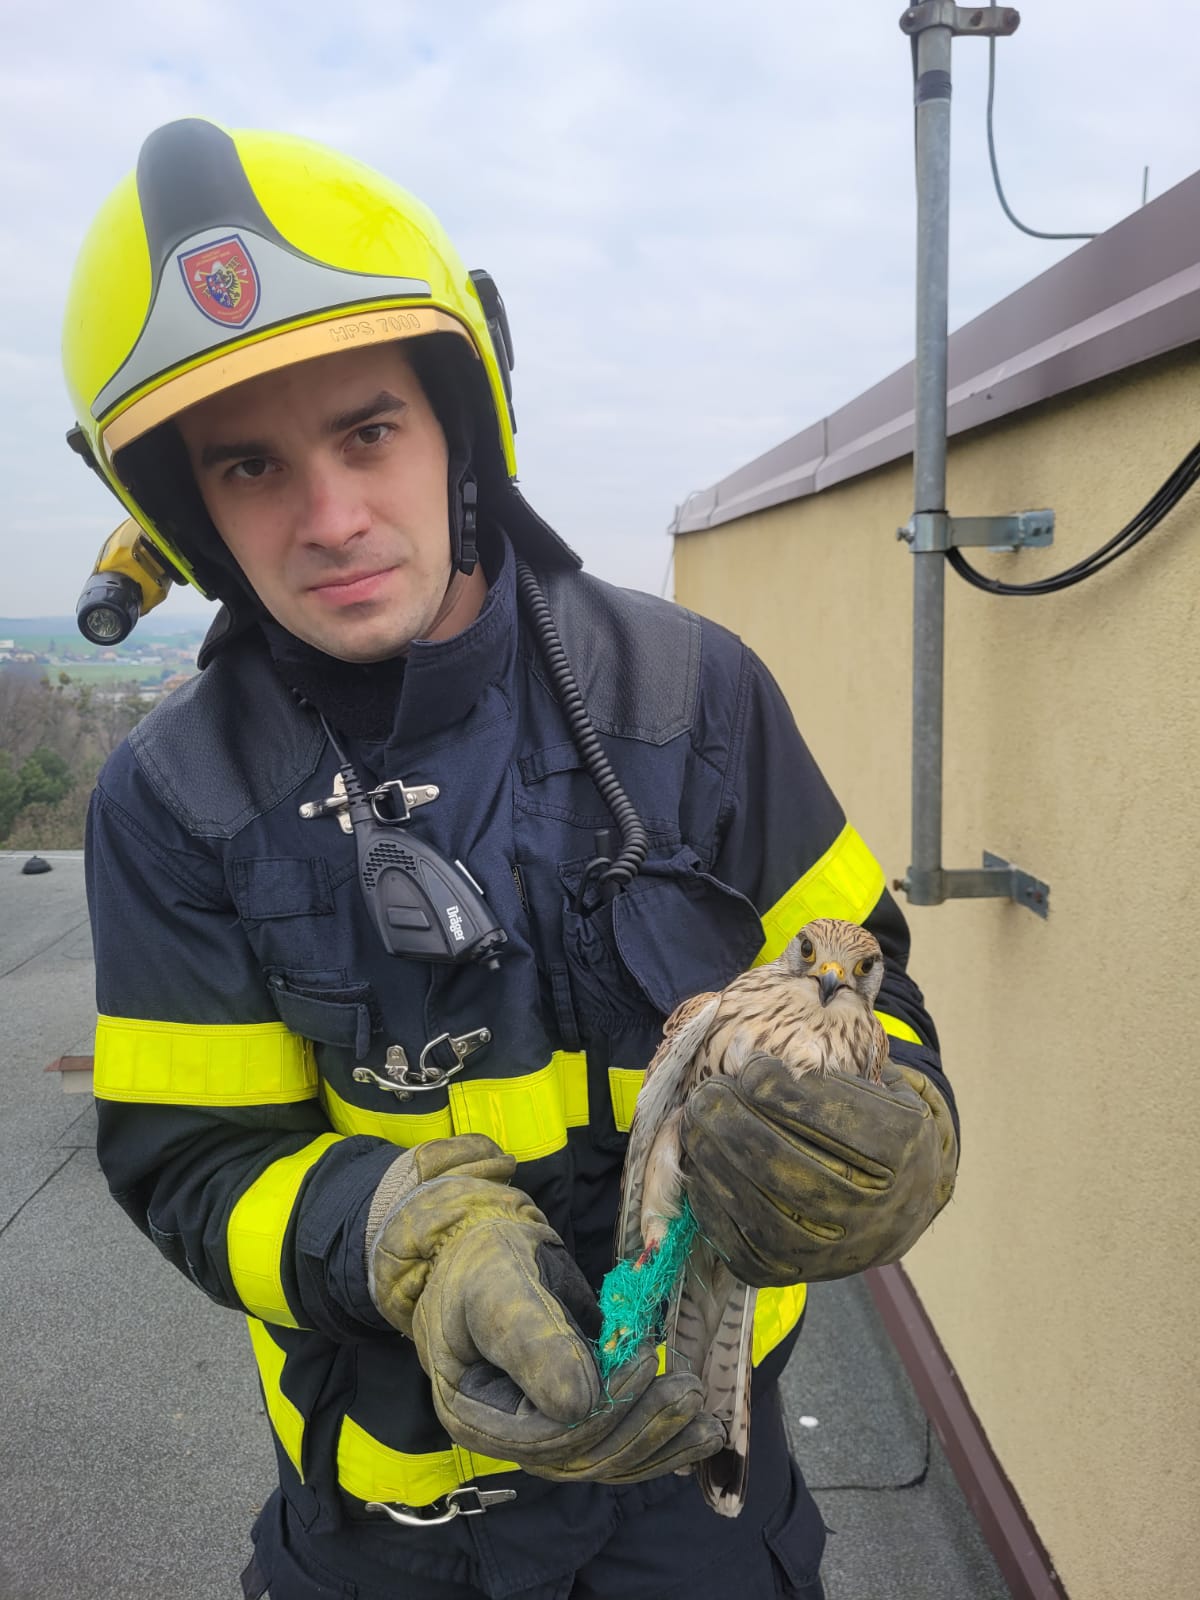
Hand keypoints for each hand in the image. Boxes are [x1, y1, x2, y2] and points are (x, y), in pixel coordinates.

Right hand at [366, 1135, 723, 1481]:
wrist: (481, 1245)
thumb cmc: (480, 1259)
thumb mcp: (499, 1287)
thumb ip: (534, 1341)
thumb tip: (581, 1404)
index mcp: (474, 1413)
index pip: (545, 1439)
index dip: (601, 1411)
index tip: (644, 1362)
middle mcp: (508, 1434)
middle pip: (581, 1458)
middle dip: (640, 1428)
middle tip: (689, 1390)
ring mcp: (541, 1428)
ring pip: (605, 1457)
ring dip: (659, 1441)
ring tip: (708, 1422)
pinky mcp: (572, 1412)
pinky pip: (615, 1440)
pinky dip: (658, 1439)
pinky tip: (698, 1434)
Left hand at [679, 1057, 957, 1285]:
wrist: (904, 1207)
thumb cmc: (883, 1131)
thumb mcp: (886, 1090)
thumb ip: (841, 1068)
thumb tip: (778, 1045)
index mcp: (900, 1153)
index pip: (834, 1123)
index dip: (782, 1093)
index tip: (752, 1068)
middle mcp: (872, 1211)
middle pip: (788, 1166)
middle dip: (735, 1123)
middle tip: (708, 1092)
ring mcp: (834, 1253)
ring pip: (761, 1209)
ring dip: (716, 1159)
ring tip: (695, 1122)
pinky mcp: (795, 1275)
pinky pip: (743, 1245)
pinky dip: (713, 1203)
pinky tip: (700, 1166)